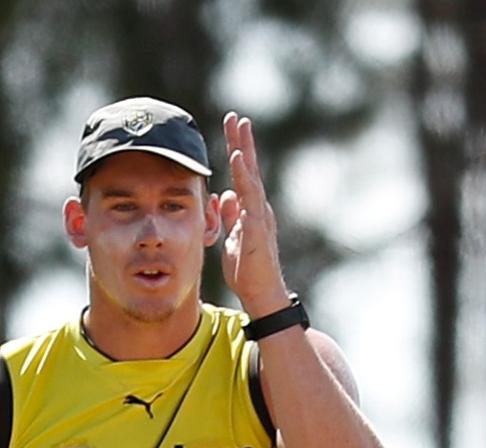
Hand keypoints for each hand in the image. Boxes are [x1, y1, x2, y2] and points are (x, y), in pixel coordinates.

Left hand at [219, 112, 289, 317]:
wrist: (261, 293)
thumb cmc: (248, 269)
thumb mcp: (233, 238)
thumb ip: (229, 216)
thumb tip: (225, 195)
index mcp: (251, 209)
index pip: (243, 174)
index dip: (238, 151)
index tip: (233, 128)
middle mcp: (258, 207)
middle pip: (249, 168)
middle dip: (242, 142)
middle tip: (236, 117)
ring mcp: (259, 215)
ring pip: (252, 177)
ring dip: (245, 151)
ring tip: (240, 127)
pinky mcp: (257, 226)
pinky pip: (250, 196)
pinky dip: (244, 176)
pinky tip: (238, 158)